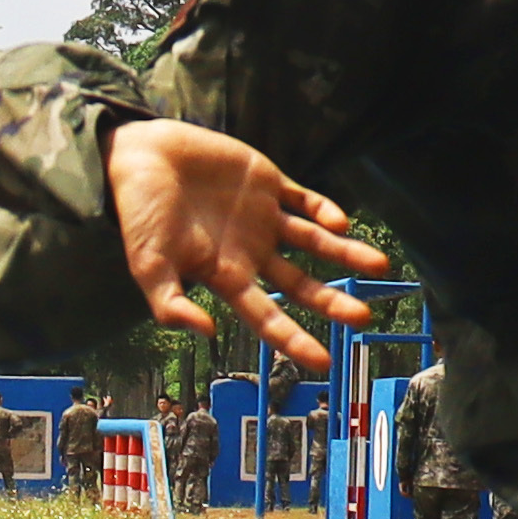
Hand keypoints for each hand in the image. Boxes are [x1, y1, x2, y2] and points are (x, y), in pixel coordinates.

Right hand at [106, 120, 383, 369]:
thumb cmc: (139, 214)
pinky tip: (338, 223)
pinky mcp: (267, 183)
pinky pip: (305, 200)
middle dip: (333, 301)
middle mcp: (250, 252)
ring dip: (345, 253)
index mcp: (225, 276)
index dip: (294, 339)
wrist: (139, 156)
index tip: (323, 362)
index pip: (266, 316)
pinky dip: (324, 211)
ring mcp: (262, 218)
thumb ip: (171, 306)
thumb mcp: (147, 267)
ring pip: (314, 242)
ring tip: (378, 265)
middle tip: (363, 318)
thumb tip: (206, 334)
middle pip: (301, 284)